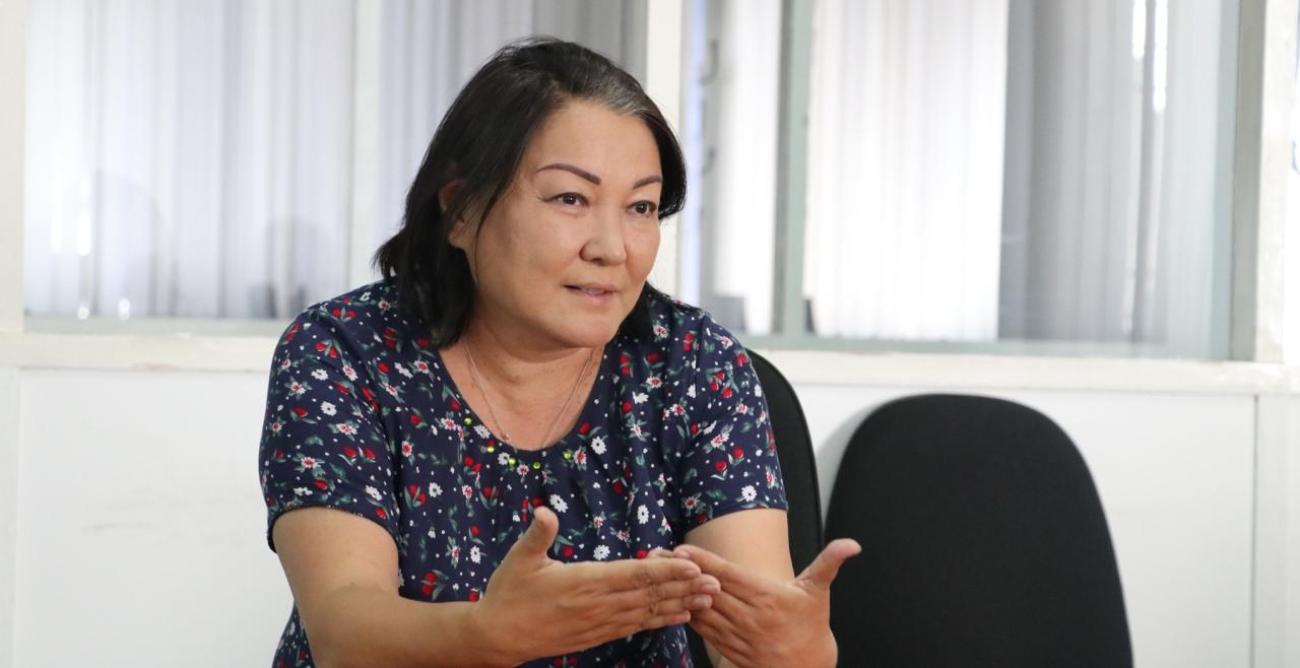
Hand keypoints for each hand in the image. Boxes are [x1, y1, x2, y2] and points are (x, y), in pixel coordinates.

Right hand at [471, 507, 721, 663]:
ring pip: (647, 612)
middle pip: (648, 595)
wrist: (498, 636)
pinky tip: (680, 616)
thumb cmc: (508, 593)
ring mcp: (599, 622)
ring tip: (708, 599)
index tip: (690, 565)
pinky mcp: (597, 635)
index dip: (664, 571)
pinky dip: (660, 620)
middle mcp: (597, 604)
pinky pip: (636, 626)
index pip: (632, 575)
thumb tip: (544, 510)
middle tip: (715, 582)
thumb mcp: (518, 559)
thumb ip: (537, 534)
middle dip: (684, 588)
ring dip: (679, 604)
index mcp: (583, 582)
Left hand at [671, 539, 860, 667]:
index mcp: (769, 598)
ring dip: (679, 593)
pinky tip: (673, 601)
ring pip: (702, 612)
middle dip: (683, 573)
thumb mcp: (819, 592)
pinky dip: (687, 615)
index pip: (730, 575)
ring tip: (659, 575)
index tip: (682, 548)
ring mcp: (739, 636)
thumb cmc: (811, 624)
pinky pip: (704, 631)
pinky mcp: (731, 650)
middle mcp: (751, 618)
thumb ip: (829, 563)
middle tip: (659, 556)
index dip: (705, 561)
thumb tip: (852, 544)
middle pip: (710, 591)